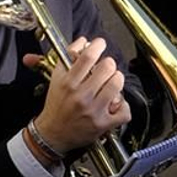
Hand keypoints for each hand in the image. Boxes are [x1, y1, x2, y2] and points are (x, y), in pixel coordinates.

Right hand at [34, 35, 130, 155]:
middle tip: (105, 68)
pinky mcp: (102, 124)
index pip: (87, 56)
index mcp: (68, 83)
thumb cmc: (56, 106)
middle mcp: (80, 96)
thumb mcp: (55, 79)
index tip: (100, 44)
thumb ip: (68, 59)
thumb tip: (83, 41)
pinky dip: (123, 106)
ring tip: (111, 83)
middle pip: (107, 67)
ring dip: (116, 81)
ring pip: (117, 84)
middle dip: (108, 64)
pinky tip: (115, 104)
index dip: (98, 45)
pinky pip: (124, 110)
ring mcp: (93, 110)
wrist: (52, 134)